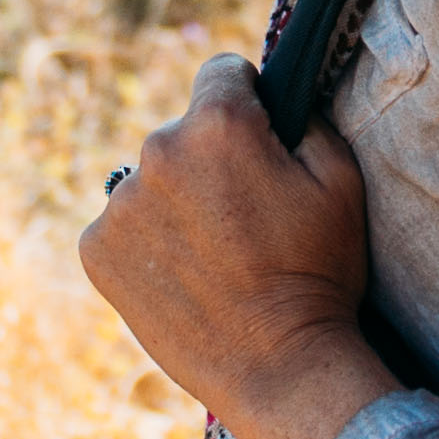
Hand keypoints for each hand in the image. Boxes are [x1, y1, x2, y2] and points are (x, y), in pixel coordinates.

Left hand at [82, 57, 399, 438]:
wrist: (278, 365)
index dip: (248, 101)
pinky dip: (146, 244)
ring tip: (215, 256)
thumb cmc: (319, 272)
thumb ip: (307, 120)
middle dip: (211, 161)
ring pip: (150, 182)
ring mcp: (120, 203)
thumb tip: (281, 101)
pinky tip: (183, 276)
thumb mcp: (341, 180)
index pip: (222, 73)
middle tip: (245, 218)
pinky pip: (121, 226)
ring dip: (175, 203)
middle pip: (184, 134)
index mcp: (218, 124)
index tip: (258, 138)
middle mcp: (157, 151)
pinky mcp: (96, 249)